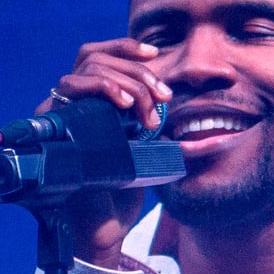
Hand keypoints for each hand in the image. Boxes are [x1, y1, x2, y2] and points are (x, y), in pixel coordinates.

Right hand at [37, 38, 173, 266]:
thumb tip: (220, 137)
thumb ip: (175, 137)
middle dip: (136, 71)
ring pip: (88, 66)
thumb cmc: (124, 192)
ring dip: (125, 81)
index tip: (155, 54)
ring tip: (145, 109)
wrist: (102, 225)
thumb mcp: (153, 153)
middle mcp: (71, 103)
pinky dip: (102, 87)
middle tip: (161, 97)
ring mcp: (60, 111)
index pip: (99, 55)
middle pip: (96, 55)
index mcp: (91, 103)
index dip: (125, 47)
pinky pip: (71, 87)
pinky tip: (124, 105)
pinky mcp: (53, 122)